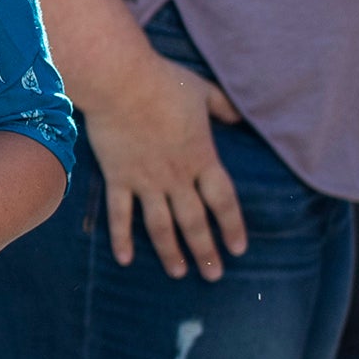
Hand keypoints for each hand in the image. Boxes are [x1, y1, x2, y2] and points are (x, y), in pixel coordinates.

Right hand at [81, 43, 243, 278]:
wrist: (121, 82)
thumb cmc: (164, 82)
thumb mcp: (202, 90)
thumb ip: (223, 107)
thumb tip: (239, 118)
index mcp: (202, 157)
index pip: (223, 201)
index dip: (232, 227)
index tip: (238, 249)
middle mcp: (177, 177)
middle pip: (195, 222)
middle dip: (206, 252)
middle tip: (213, 276)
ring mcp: (147, 181)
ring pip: (161, 226)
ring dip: (171, 252)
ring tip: (179, 273)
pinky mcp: (119, 178)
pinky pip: (120, 215)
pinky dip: (122, 238)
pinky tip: (126, 259)